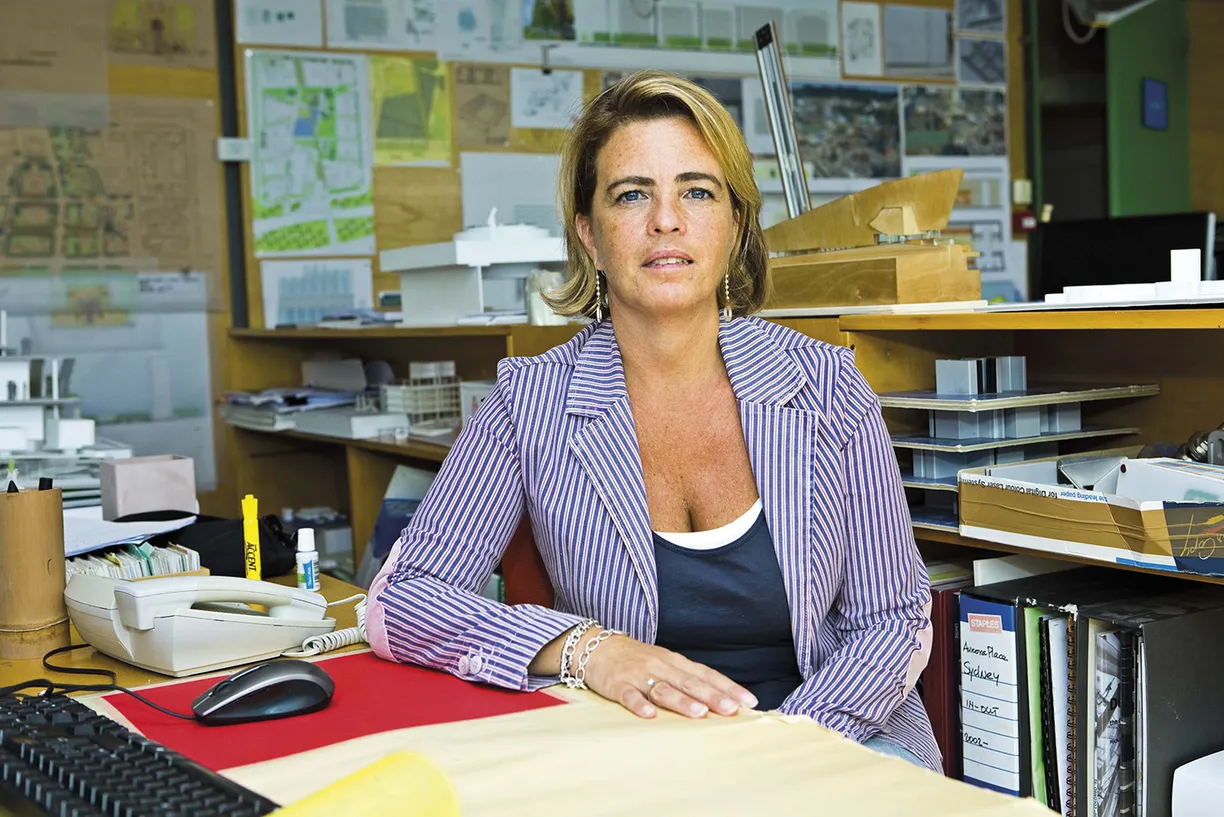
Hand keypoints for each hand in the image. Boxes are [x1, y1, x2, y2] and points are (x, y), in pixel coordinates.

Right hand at [579, 633, 757, 718]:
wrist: (596, 646)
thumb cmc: (637, 659)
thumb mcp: (665, 663)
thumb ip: (688, 679)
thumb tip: (719, 698)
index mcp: (675, 662)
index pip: (706, 675)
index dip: (728, 687)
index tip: (748, 702)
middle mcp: (661, 666)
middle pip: (690, 682)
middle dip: (712, 696)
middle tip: (731, 709)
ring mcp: (639, 675)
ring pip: (663, 688)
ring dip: (681, 701)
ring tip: (699, 712)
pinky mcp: (618, 684)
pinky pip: (629, 695)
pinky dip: (639, 704)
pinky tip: (649, 715)